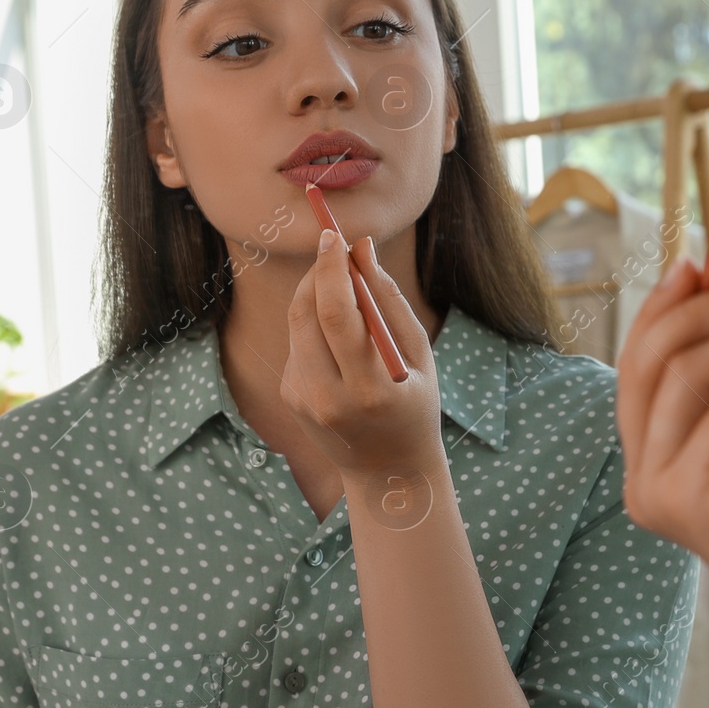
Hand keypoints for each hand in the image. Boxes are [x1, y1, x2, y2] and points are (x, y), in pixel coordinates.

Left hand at [282, 230, 441, 483]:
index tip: (333, 236)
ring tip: (342, 282)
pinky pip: (298, 343)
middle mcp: (328, 397)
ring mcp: (303, 400)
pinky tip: (338, 330)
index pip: (338, 317)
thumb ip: (389, 300)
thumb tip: (362, 248)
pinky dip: (315, 323)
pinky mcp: (290, 397)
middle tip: (332, 246)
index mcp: (369, 389)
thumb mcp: (418, 355)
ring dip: (315, 294)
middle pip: (307, 315)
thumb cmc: (416, 405)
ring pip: (298, 325)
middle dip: (317, 273)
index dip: (330, 270)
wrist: (387, 471)